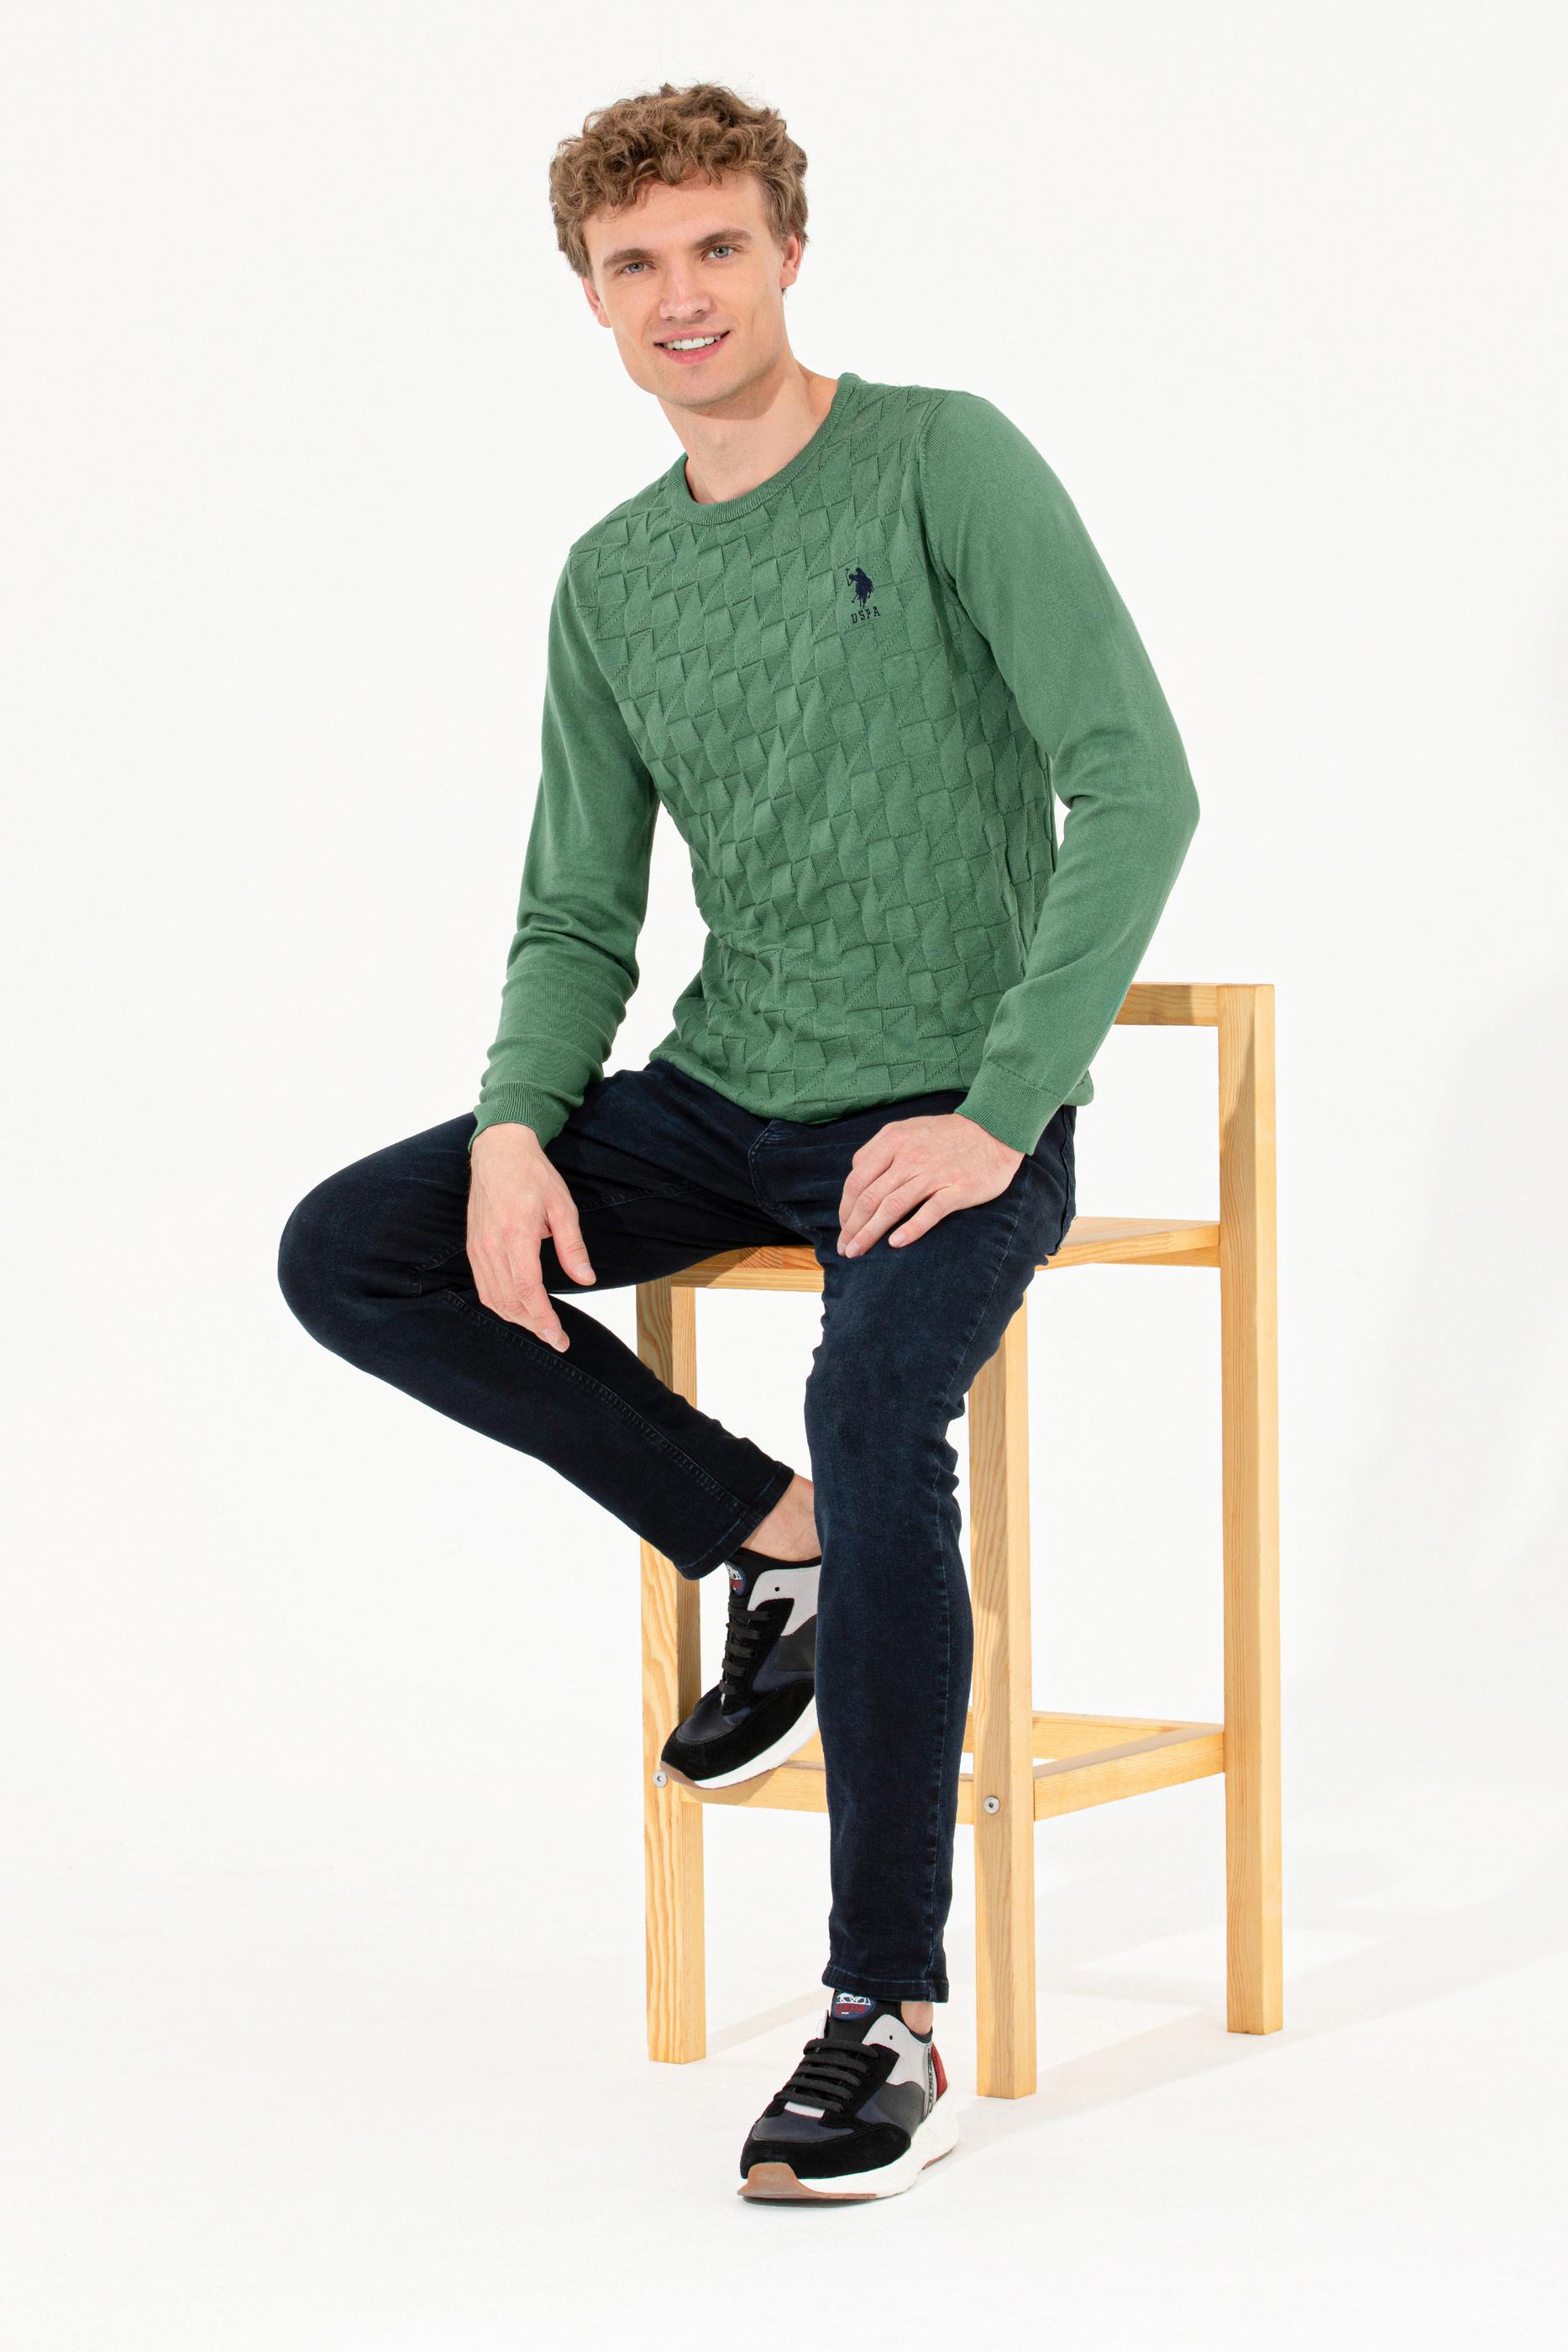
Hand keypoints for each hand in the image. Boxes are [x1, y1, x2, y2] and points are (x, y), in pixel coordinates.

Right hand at [467, 1123, 595, 1350]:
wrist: (499, 1152)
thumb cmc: (533, 1176)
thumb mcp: (563, 1207)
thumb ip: (573, 1247)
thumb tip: (586, 1279)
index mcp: (516, 1234)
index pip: (528, 1289)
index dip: (543, 1318)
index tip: (559, 1337)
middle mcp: (492, 1245)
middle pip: (509, 1301)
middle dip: (534, 1326)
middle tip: (556, 1338)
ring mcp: (478, 1248)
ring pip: (493, 1298)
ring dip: (517, 1319)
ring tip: (540, 1327)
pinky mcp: (473, 1248)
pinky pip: (483, 1286)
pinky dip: (501, 1304)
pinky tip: (518, 1309)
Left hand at [837, 1112, 1024, 1256]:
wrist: (994, 1129)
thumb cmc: (946, 1135)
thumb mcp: (906, 1130)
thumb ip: (879, 1151)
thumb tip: (856, 1177)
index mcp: (892, 1141)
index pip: (857, 1180)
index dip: (845, 1208)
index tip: (843, 1228)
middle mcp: (909, 1157)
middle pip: (870, 1197)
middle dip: (852, 1227)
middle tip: (845, 1249)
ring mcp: (933, 1173)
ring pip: (892, 1207)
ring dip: (870, 1233)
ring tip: (857, 1251)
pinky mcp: (957, 1189)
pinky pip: (930, 1212)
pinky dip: (910, 1229)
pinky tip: (895, 1243)